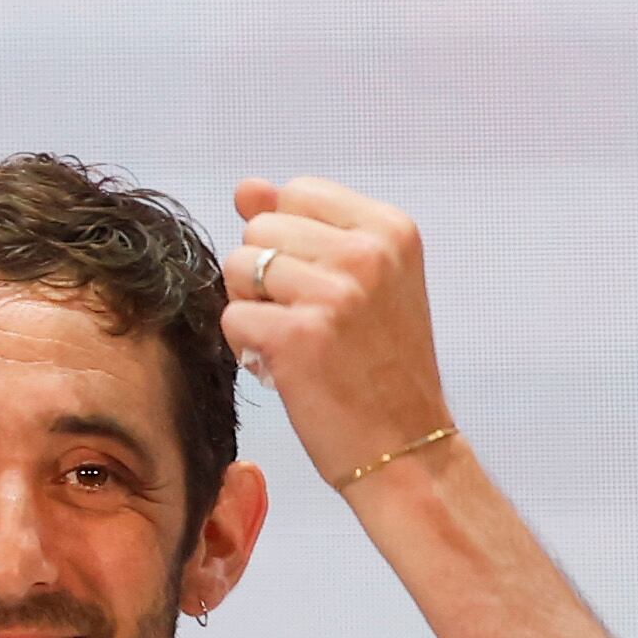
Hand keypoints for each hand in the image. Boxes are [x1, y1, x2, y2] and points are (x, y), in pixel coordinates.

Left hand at [220, 176, 455, 487]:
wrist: (405, 449)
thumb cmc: (380, 368)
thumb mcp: (363, 283)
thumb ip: (304, 228)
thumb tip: (246, 188)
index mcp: (389, 229)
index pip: (297, 193)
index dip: (289, 242)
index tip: (320, 286)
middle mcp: (366, 253)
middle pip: (260, 229)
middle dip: (264, 275)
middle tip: (305, 321)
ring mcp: (334, 293)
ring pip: (238, 268)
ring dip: (252, 309)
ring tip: (293, 343)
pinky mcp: (298, 337)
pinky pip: (232, 317)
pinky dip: (245, 348)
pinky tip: (283, 368)